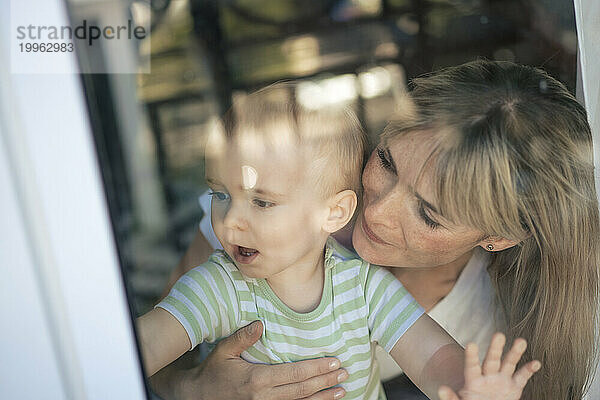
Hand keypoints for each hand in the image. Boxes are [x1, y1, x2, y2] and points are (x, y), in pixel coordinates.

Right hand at [175, 321, 347, 399]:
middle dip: (326, 381)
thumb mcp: (223, 351)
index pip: (295, 374)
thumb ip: (242, 337)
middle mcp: (264, 397)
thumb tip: (260, 324)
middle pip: (303, 390)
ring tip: (342, 390)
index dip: (317, 369)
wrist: (196, 398)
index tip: (334, 362)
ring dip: (323, 398)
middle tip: (345, 372)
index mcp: (257, 379)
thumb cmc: (212, 372)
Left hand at [438, 333, 540, 399]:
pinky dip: (529, 370)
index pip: (471, 367)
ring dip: (515, 353)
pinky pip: (522, 377)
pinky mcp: (514, 387)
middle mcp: (488, 376)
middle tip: (498, 335)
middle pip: (491, 360)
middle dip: (495, 348)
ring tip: (521, 341)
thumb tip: (441, 389)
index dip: (471, 356)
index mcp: (473, 381)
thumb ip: (452, 397)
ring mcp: (501, 380)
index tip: (471, 344)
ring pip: (508, 363)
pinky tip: (535, 363)